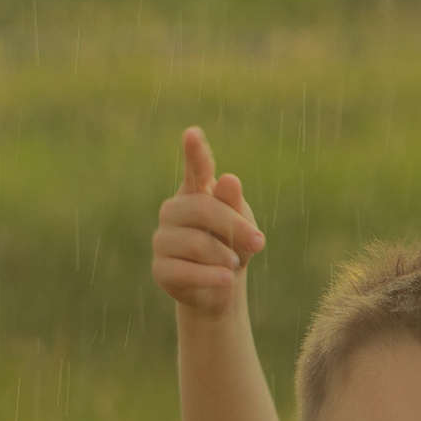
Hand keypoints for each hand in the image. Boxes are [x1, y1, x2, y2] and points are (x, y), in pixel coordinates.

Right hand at [152, 126, 265, 320]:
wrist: (221, 287)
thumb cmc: (233, 246)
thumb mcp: (242, 225)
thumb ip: (234, 206)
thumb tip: (229, 180)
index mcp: (196, 192)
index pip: (196, 169)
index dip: (195, 152)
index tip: (193, 133)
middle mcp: (173, 211)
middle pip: (202, 209)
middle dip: (235, 226)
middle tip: (260, 243)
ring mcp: (162, 240)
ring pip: (195, 242)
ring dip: (225, 256)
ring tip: (234, 265)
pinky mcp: (160, 269)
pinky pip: (185, 271)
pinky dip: (211, 276)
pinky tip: (226, 280)